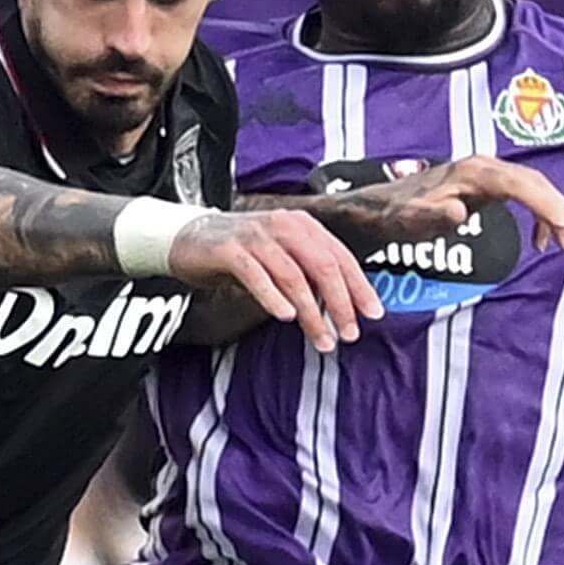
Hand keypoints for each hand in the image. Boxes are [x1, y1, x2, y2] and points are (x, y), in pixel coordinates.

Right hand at [170, 207, 381, 352]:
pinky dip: (273, 297)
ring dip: (311, 311)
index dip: (359, 286)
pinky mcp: (230, 249)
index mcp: (303, 226)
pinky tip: (285, 317)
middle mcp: (284, 225)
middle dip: (340, 303)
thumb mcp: (282, 258)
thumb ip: (309, 275)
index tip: (373, 314)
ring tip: (321, 339)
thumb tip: (341, 307)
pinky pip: (256, 275)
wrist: (190, 239)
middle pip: (323, 265)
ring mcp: (256, 236)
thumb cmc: (242, 253)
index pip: (340, 257)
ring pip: (293, 275)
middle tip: (349, 334)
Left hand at [303, 154, 563, 258]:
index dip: (548, 205)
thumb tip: (461, 212)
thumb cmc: (391, 217)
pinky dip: (540, 215)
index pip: (521, 185)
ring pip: (533, 189)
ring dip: (557, 215)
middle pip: (535, 184)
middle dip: (563, 211)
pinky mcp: (484, 185)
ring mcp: (485, 174)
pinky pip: (523, 195)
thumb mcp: (407, 222)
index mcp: (471, 173)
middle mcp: (483, 167)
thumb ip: (432, 217)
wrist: (376, 208)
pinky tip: (545, 242)